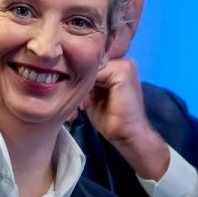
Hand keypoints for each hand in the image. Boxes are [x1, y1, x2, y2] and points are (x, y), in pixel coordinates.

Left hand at [82, 58, 169, 180]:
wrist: (128, 136)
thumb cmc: (111, 119)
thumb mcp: (94, 95)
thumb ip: (88, 80)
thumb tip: (70, 72)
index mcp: (116, 65)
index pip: (90, 61)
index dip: (77, 76)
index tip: (69, 94)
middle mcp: (122, 61)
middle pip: (90, 63)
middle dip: (78, 81)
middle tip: (75, 104)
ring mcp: (125, 64)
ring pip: (91, 67)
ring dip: (81, 86)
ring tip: (80, 107)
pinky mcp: (124, 72)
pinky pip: (96, 73)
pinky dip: (87, 88)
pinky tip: (87, 104)